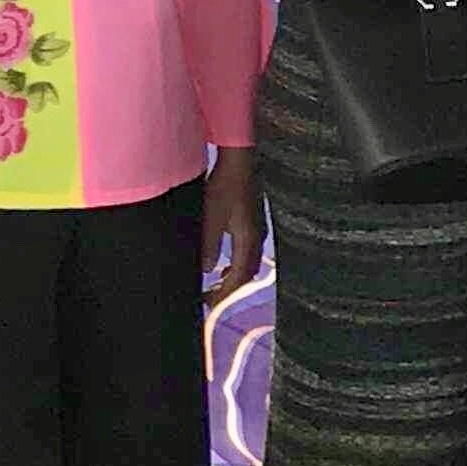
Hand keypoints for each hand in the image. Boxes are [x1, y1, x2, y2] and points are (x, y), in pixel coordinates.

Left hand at [201, 151, 265, 295]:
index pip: (238, 277)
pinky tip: (224, 263)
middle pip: (248, 274)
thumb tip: (208, 270)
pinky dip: (237, 265)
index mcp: (248, 240)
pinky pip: (249, 253)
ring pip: (249, 264)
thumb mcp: (210, 219)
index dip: (224, 294)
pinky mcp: (255, 223)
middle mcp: (258, 238)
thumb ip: (209, 246)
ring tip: (216, 284)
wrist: (241, 162)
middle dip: (230, 290)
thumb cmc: (224, 188)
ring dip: (234, 277)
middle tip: (210, 297)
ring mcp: (259, 230)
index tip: (208, 304)